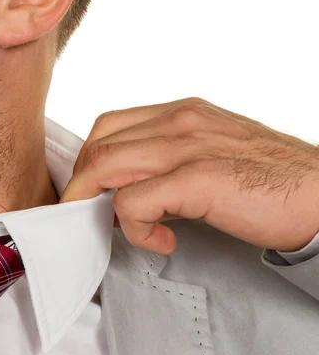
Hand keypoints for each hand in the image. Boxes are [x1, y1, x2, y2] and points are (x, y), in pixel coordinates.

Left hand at [60, 97, 318, 254]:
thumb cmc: (271, 178)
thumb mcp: (211, 153)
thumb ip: (169, 161)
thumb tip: (128, 187)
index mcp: (182, 113)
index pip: (109, 126)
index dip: (90, 161)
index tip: (92, 191)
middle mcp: (180, 122)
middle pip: (99, 144)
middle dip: (83, 184)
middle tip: (95, 213)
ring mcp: (188, 147)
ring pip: (105, 166)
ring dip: (97, 203)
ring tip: (120, 227)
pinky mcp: (198, 179)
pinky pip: (134, 202)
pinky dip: (136, 228)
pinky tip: (162, 240)